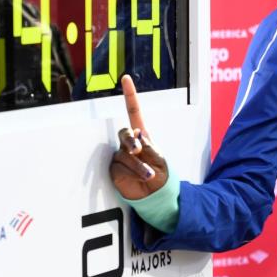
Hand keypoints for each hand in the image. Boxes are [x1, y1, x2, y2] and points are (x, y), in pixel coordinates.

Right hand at [109, 75, 169, 199]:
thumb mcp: (159, 158)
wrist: (156, 197)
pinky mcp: (114, 170)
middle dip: (130, 141)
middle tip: (138, 150)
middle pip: (124, 133)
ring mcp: (120, 156)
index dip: (130, 96)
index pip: (134, 112)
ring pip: (124, 154)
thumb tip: (136, 136)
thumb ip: (148, 146)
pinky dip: (132, 172)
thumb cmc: (161, 176)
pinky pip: (119, 166)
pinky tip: (141, 178)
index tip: (126, 79)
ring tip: (149, 174)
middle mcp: (130, 144)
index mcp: (143, 137)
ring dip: (138, 165)